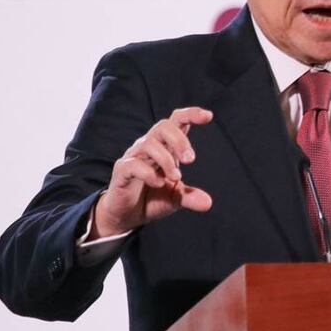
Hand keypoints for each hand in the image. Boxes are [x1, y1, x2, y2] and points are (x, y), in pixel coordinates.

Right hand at [91, 107, 213, 238]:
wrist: (127, 216)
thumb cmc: (152, 199)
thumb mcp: (176, 198)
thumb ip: (190, 197)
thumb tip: (208, 203)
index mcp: (166, 147)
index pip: (176, 121)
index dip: (191, 114)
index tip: (209, 116)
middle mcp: (149, 147)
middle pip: (163, 126)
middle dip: (179, 140)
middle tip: (190, 160)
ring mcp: (134, 157)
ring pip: (149, 143)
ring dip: (166, 160)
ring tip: (176, 177)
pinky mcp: (122, 171)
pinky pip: (134, 164)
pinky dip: (149, 174)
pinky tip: (158, 183)